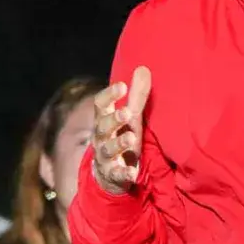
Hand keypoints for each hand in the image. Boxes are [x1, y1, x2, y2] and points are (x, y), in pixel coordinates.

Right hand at [91, 66, 152, 194]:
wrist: (108, 174)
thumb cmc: (120, 137)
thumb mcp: (130, 117)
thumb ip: (136, 96)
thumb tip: (143, 68)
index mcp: (104, 121)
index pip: (100, 105)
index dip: (109, 95)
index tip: (122, 85)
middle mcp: (102, 138)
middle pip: (103, 127)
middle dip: (114, 119)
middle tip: (128, 112)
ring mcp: (107, 157)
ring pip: (108, 149)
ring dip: (119, 143)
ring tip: (131, 138)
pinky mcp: (114, 175)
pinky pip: (117, 175)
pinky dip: (124, 173)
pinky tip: (132, 173)